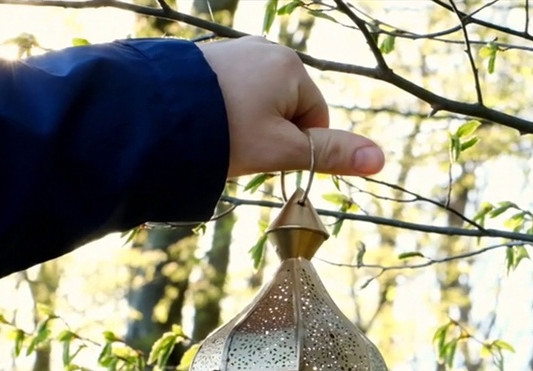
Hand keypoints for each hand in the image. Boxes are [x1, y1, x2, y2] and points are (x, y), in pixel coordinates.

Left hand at [198, 37, 384, 177]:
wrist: (151, 115)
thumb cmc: (225, 133)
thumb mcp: (282, 149)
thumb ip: (331, 154)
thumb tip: (381, 159)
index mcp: (292, 66)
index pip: (315, 118)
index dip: (296, 148)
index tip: (266, 156)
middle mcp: (266, 49)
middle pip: (287, 110)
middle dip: (269, 135)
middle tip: (240, 149)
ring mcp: (235, 51)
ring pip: (258, 104)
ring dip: (246, 127)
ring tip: (220, 138)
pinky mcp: (208, 60)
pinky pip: (232, 94)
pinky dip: (224, 114)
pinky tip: (205, 124)